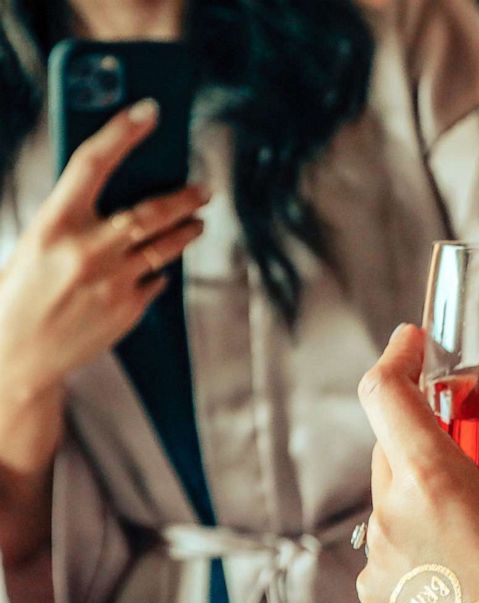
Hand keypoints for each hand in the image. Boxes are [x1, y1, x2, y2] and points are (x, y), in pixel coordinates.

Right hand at [0, 99, 208, 399]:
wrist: (15, 358)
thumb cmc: (19, 292)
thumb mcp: (34, 243)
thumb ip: (73, 218)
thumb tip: (119, 190)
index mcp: (53, 224)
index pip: (93, 163)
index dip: (122, 131)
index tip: (148, 111)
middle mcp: (86, 250)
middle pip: (151, 211)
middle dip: (185, 196)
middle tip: (204, 188)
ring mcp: (113, 282)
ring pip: (166, 246)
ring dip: (187, 230)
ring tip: (198, 221)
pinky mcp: (129, 309)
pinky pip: (156, 280)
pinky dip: (158, 270)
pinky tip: (156, 267)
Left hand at [354, 325, 478, 602]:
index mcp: (430, 484)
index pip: (383, 396)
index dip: (395, 359)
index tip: (412, 346)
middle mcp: (387, 528)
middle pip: (392, 464)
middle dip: (430, 453)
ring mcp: (375, 584)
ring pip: (395, 528)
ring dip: (430, 523)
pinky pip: (395, 585)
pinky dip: (426, 580)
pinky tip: (473, 600)